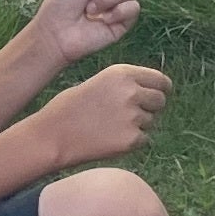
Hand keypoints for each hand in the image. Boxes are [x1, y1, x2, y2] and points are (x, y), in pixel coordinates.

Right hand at [40, 60, 170, 167]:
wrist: (53, 135)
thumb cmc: (70, 108)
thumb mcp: (98, 83)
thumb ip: (125, 85)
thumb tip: (151, 92)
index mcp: (122, 73)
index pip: (160, 80)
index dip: (161, 89)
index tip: (159, 94)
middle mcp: (131, 92)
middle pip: (160, 101)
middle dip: (152, 108)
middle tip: (132, 115)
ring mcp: (133, 116)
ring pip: (151, 122)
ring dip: (138, 125)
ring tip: (110, 128)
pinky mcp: (131, 139)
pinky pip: (143, 140)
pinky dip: (131, 142)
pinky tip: (110, 140)